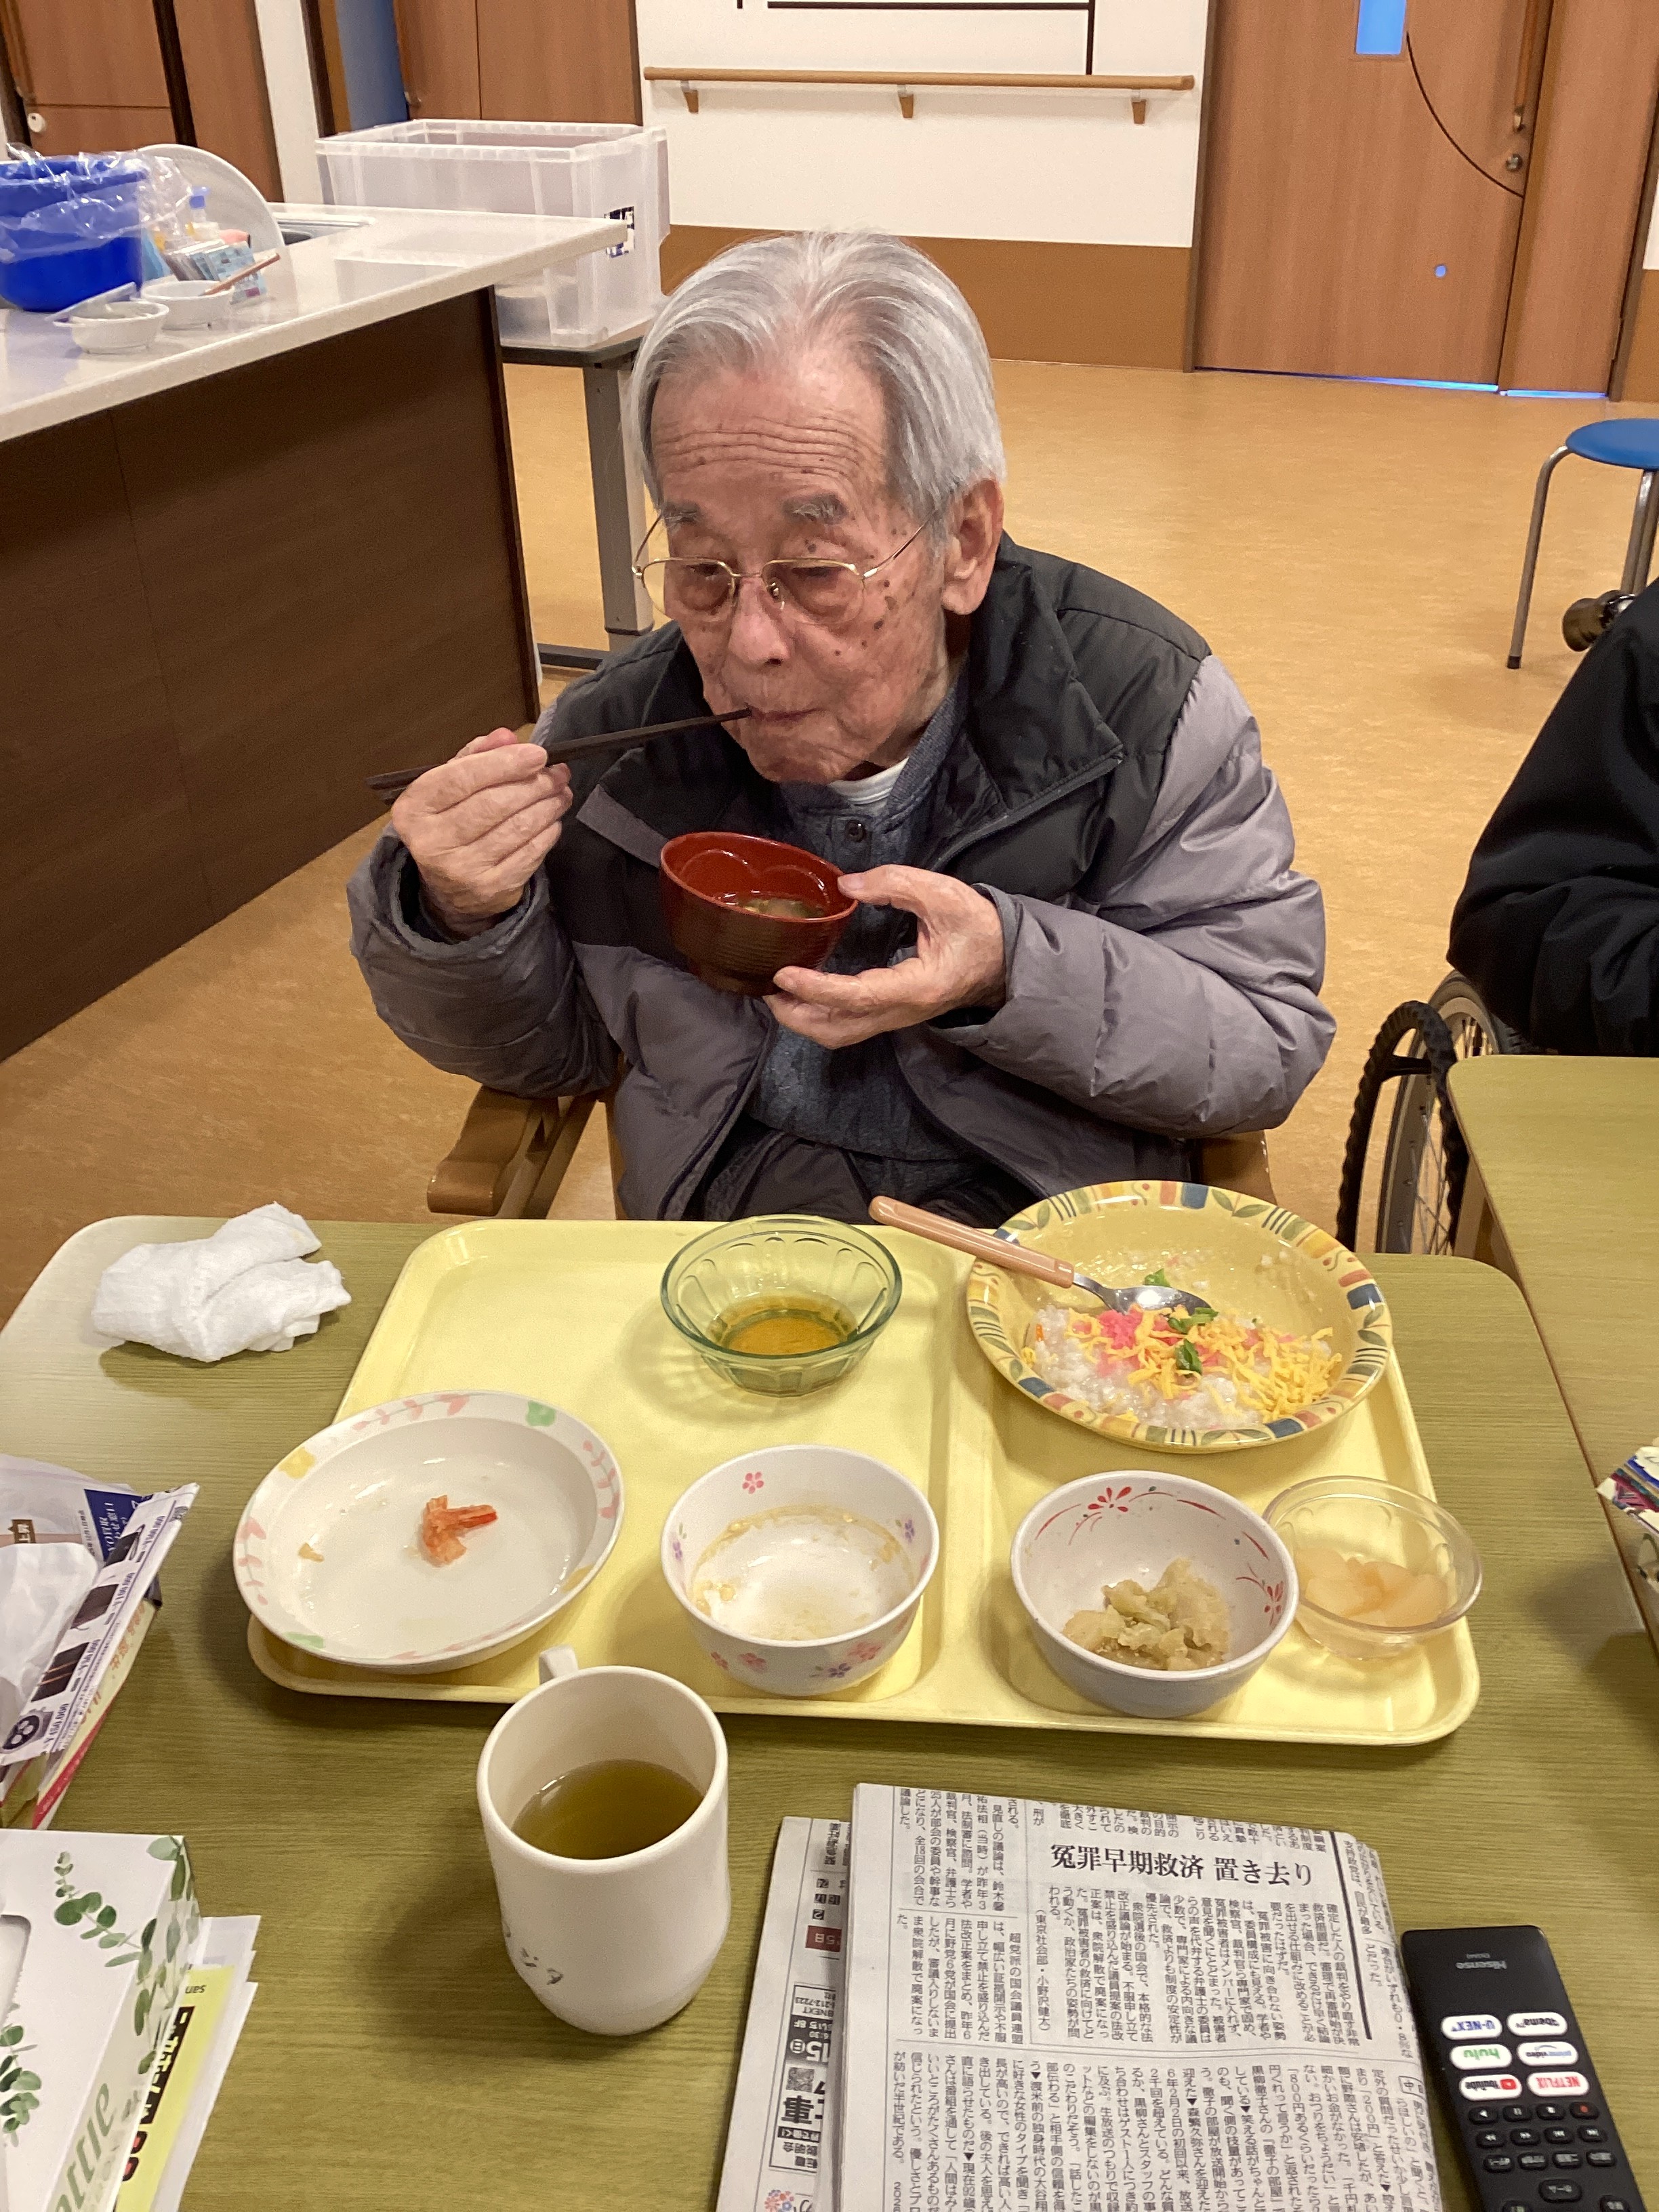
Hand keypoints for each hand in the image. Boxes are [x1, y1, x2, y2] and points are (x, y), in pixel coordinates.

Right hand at [391, 726, 571, 936]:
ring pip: (515, 828)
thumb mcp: (449, 788)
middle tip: (557, 773)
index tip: (537, 754)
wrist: (448, 890)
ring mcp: (461, 870)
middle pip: (493, 803)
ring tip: (560, 792)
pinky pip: (529, 854)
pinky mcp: (491, 889)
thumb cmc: (450, 825)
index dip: (503, 763)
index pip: (461, 778)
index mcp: (414, 808)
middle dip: (533, 784)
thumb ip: (475, 758)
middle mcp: (432, 841)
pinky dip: (546, 833)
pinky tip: (552, 820)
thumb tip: (507, 737)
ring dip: (546, 806)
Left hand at [768, 865, 1006, 1046]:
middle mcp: (903, 1012)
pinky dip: (819, 1013)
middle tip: (767, 987)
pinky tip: (802, 993)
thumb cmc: (978, 929)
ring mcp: (897, 1018)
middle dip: (798, 1015)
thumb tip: (846, 885)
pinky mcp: (892, 1013)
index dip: (816, 989)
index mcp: (916, 987)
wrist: (1004, 961)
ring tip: (776, 993)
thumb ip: (895, 884)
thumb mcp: (944, 895)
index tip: (785, 974)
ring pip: (841, 1034)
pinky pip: (848, 1024)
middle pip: (839, 1030)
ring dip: (804, 1019)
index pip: (857, 997)